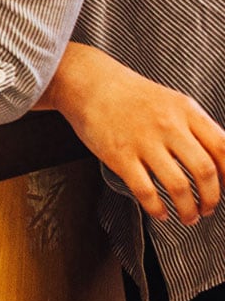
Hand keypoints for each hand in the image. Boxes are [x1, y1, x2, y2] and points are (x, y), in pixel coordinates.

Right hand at [43, 43, 224, 226]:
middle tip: (208, 208)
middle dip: (211, 198)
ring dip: (188, 209)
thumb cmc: (131, 95)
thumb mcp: (173, 101)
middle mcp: (168, 126)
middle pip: (204, 171)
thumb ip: (196, 127)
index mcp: (186, 111)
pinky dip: (157, 208)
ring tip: (188, 216)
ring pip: (178, 186)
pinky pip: (145, 191)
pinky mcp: (119, 156)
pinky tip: (160, 212)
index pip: (223, 148)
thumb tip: (219, 159)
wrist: (89, 84)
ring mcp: (143, 142)